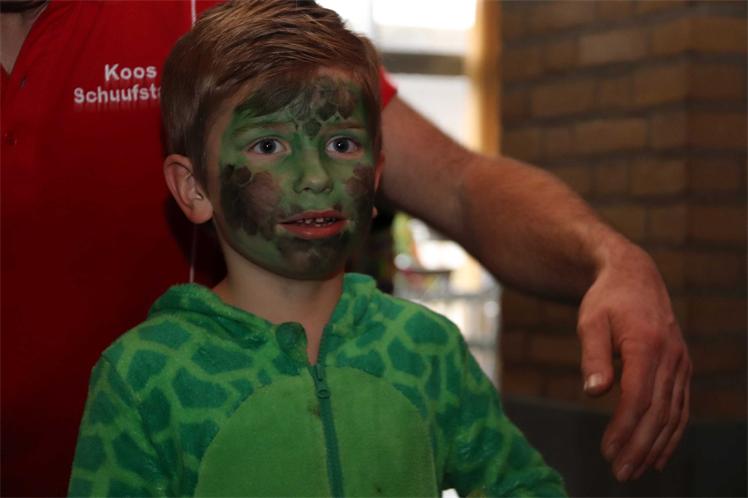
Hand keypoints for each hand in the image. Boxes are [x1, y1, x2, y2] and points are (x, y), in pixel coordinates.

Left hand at [577, 244, 690, 481]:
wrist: (634, 278)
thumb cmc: (606, 300)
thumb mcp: (590, 321)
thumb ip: (593, 356)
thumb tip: (594, 393)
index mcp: (647, 344)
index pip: (638, 396)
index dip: (624, 427)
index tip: (608, 451)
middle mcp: (670, 356)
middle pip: (658, 411)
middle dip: (640, 446)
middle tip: (620, 473)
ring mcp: (680, 363)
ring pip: (673, 414)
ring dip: (655, 446)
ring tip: (634, 470)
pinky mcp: (682, 368)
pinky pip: (680, 407)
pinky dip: (671, 433)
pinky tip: (658, 455)